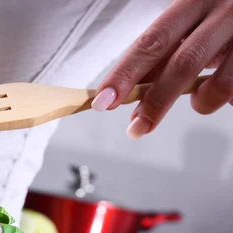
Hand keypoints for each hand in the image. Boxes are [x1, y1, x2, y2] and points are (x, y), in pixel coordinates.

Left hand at [92, 0, 232, 137]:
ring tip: (201, 100)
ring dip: (202, 102)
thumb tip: (133, 89)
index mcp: (194, 2)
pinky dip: (228, 98)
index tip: (104, 100)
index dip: (124, 74)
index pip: (151, 42)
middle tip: (137, 126)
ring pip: (218, 84)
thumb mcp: (194, 26)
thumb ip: (167, 53)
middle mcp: (223, 11)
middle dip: (155, 101)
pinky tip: (228, 92)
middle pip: (182, 63)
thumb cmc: (224, 16)